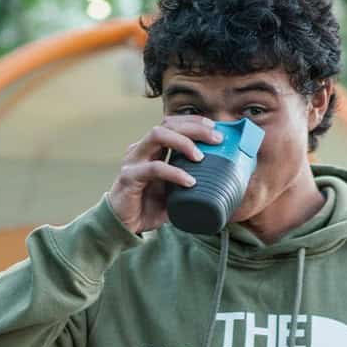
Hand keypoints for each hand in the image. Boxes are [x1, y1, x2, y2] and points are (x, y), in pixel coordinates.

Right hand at [106, 115, 222, 233]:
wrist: (124, 225)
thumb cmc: (150, 206)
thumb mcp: (174, 189)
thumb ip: (189, 178)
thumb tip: (221, 178)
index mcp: (151, 148)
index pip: (172, 123)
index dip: (194, 121)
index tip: (215, 128)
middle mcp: (141, 149)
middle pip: (167, 124)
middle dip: (194, 127)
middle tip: (216, 139)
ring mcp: (133, 161)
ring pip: (157, 136)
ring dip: (183, 143)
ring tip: (201, 157)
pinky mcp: (129, 177)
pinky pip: (154, 168)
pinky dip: (175, 173)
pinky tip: (190, 182)